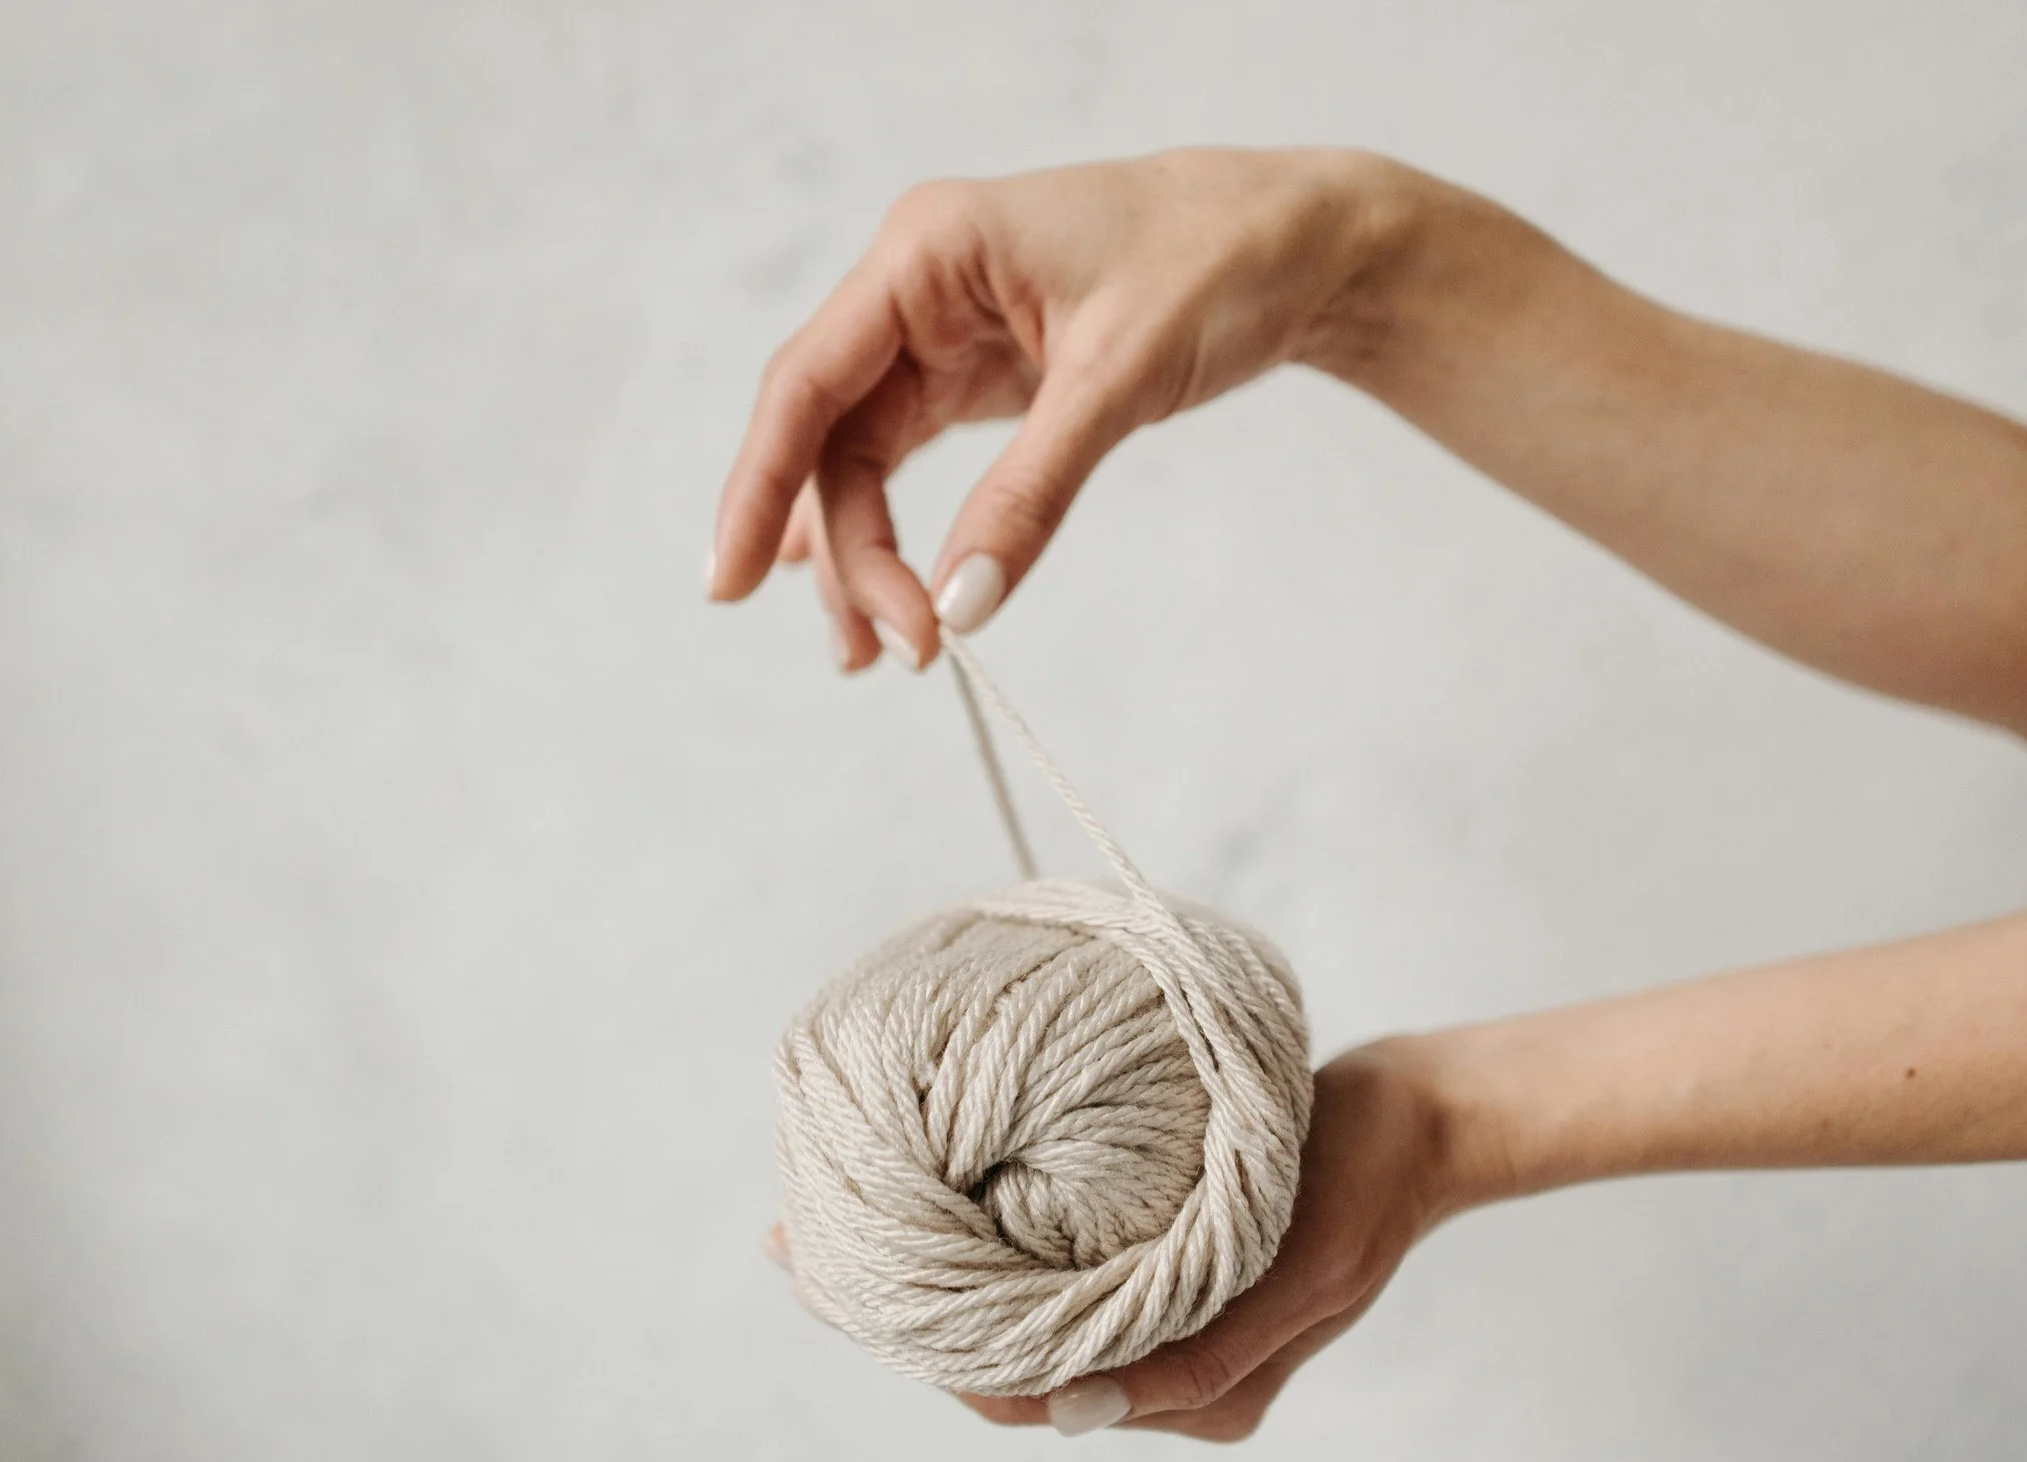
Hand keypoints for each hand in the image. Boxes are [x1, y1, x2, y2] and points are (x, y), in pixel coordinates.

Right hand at [708, 148, 1418, 669]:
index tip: (726, 584)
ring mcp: (941, 331)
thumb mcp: (1122, 378)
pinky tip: (877, 590)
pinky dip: (896, 529)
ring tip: (885, 653)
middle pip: (830, 438)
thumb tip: (959, 604)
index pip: (807, 382)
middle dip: (848, 551)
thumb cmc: (1218, 263)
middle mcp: (916, 286)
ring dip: (865, 555)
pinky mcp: (979, 373)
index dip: (756, 485)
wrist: (1300, 242)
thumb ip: (1032, 491)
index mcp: (928, 251)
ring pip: (861, 460)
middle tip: (894, 652)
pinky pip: (905, 460)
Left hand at [767, 1034, 1513, 1441]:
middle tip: (800, 1245)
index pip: (1029, 1389)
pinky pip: (1051, 1268)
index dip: (931, 1349)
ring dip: (938, 1274)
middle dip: (908, 1309)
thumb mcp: (1295, 1281)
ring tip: (841, 1224)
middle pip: (1007, 1355)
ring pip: (1020, 1312)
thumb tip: (1068, 1410)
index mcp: (1189, 1393)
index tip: (841, 1293)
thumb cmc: (1358, 1191)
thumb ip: (1194, 1357)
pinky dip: (988, 1245)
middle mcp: (1160, 1366)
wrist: (1415, 1122)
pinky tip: (930, 1203)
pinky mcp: (1154, 1260)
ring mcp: (1156, 1313)